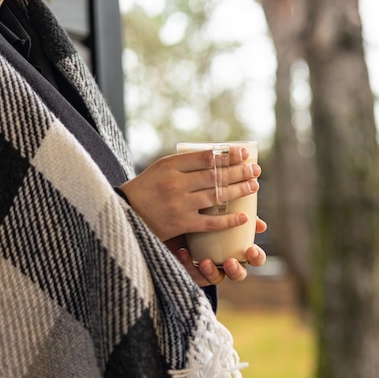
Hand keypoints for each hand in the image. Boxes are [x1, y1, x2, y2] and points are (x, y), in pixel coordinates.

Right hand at [119, 146, 260, 240]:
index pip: (205, 157)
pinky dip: (228, 220)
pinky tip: (244, 217)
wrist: (122, 214)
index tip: (244, 153)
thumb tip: (218, 157)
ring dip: (238, 191)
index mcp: (169, 165)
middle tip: (256, 170)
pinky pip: (210, 222)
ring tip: (254, 186)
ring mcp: (178, 204)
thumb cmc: (146, 188)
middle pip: (215, 176)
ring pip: (216, 196)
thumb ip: (185, 164)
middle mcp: (175, 183)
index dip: (228, 155)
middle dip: (239, 172)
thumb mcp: (160, 168)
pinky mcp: (180, 223)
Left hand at [166, 218, 267, 285]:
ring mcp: (209, 267)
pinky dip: (189, 265)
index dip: (256, 257)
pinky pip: (193, 275)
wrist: (175, 216)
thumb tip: (261, 225)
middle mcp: (226, 260)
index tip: (250, 249)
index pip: (255, 258)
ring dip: (212, 272)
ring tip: (205, 261)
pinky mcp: (191, 270)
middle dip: (236, 271)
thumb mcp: (221, 212)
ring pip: (216, 279)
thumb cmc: (206, 213)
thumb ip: (239, 217)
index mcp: (239, 248)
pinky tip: (183, 252)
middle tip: (229, 262)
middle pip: (239, 274)